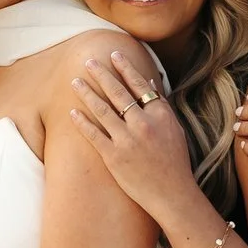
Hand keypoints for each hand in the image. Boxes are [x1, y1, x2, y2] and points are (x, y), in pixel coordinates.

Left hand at [67, 52, 200, 215]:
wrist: (172, 194)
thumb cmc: (175, 162)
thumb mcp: (175, 130)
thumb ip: (161, 107)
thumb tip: (151, 84)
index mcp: (160, 115)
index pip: (139, 84)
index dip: (125, 68)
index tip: (114, 54)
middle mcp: (143, 124)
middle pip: (117, 92)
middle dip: (101, 74)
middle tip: (88, 61)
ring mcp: (127, 140)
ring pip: (102, 109)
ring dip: (86, 93)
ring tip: (75, 81)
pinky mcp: (113, 156)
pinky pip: (93, 134)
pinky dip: (81, 121)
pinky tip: (71, 112)